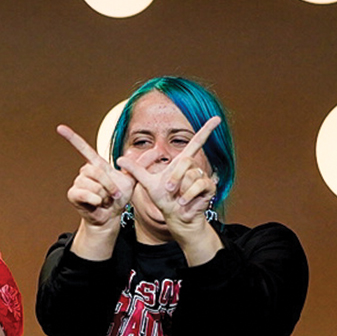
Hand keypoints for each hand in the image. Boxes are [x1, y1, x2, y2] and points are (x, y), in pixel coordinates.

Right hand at [58, 124, 134, 228]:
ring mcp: (78, 183)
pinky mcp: (73, 194)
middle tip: (115, 195)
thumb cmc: (118, 198)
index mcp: (97, 165)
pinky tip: (97, 204)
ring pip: (94, 185)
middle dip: (110, 186)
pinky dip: (97, 200)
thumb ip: (142, 164)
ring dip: (104, 195)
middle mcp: (85, 171)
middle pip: (97, 171)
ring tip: (105, 200)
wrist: (110, 216)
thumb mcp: (132, 179)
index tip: (60, 128)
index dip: (72, 138)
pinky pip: (87, 194)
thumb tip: (157, 151)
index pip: (84, 149)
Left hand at [117, 116, 220, 234]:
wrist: (175, 217)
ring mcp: (203, 177)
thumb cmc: (163, 200)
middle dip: (174, 178)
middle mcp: (194, 167)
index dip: (205, 130)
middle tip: (168, 189)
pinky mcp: (210, 188)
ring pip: (191, 175)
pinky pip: (198, 185)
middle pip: (185, 161)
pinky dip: (188, 195)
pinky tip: (185, 202)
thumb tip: (119, 159)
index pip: (195, 142)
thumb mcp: (147, 183)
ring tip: (178, 198)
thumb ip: (135, 170)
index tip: (217, 118)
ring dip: (180, 189)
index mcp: (182, 163)